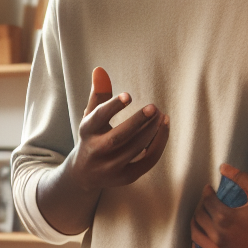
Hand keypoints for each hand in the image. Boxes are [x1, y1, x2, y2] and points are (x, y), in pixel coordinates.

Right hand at [66, 67, 169, 191]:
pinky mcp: (125, 177)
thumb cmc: (92, 137)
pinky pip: (146, 161)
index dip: (112, 106)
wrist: (84, 174)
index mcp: (87, 132)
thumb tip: (100, 70)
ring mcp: (110, 167)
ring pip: (135, 149)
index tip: (128, 96)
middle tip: (154, 107)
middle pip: (118, 137)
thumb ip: (98, 94)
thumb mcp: (91, 117)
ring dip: (151, 132)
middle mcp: (96, 151)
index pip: (98, 118)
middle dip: (137, 122)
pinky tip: (164, 128)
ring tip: (162, 116)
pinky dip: (158, 145)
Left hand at [191, 163, 247, 247]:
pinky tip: (198, 245)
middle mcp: (218, 237)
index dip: (206, 192)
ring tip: (202, 217)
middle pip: (198, 217)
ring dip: (195, 224)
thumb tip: (222, 167)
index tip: (210, 188)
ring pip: (195, 237)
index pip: (206, 201)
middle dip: (200, 206)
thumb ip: (242, 177)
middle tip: (207, 201)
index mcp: (225, 218)